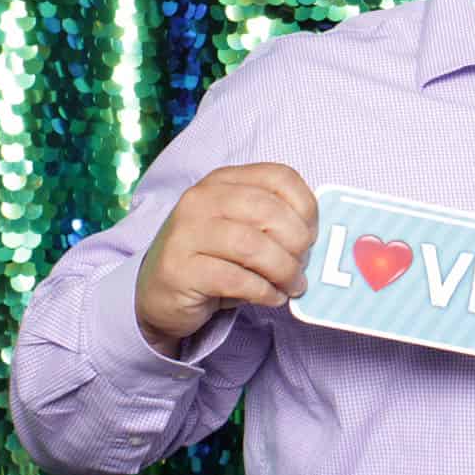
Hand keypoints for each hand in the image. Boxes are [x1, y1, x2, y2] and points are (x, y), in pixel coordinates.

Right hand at [134, 163, 318, 355]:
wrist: (158, 293)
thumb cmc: (213, 260)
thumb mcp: (243, 230)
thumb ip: (273, 224)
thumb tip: (315, 240)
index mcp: (223, 181)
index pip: (278, 176)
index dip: (306, 206)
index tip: (312, 234)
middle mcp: (201, 199)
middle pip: (268, 210)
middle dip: (297, 243)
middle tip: (303, 266)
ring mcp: (186, 232)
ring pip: (252, 246)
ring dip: (284, 270)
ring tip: (292, 286)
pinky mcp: (179, 269)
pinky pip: (235, 278)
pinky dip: (263, 291)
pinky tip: (272, 297)